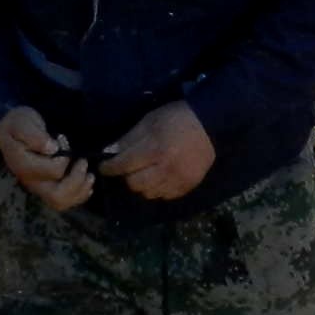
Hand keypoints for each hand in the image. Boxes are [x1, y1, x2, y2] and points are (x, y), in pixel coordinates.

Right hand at [0, 106, 92, 212]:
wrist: (9, 132)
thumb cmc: (18, 125)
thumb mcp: (23, 123)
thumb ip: (35, 136)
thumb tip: (53, 148)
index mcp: (24, 166)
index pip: (53, 171)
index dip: (65, 158)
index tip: (63, 141)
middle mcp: (31, 181)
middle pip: (57, 196)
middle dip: (76, 182)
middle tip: (84, 163)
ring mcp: (38, 187)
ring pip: (60, 202)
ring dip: (80, 192)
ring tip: (90, 176)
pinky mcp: (45, 187)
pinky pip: (62, 201)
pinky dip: (78, 195)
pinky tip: (87, 185)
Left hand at [99, 101, 215, 202]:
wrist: (210, 125)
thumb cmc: (176, 119)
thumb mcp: (149, 121)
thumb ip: (129, 138)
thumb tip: (110, 152)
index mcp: (155, 149)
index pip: (124, 165)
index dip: (110, 167)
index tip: (103, 167)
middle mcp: (166, 168)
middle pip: (135, 184)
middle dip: (127, 176)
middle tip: (128, 167)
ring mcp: (178, 180)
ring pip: (148, 193)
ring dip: (142, 184)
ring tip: (144, 173)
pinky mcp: (187, 186)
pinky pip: (164, 196)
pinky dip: (157, 189)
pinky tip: (159, 178)